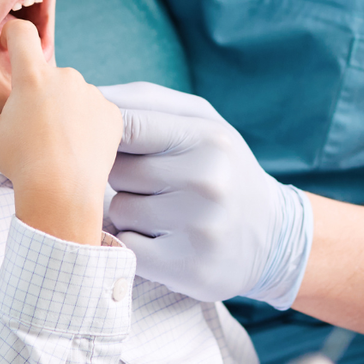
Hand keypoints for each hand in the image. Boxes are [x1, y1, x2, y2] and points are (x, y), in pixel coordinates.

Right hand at [0, 20, 120, 243]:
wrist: (62, 192)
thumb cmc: (21, 162)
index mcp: (32, 76)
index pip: (22, 33)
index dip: (12, 33)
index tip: (7, 42)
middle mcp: (65, 77)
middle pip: (48, 73)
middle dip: (39, 91)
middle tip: (31, 124)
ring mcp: (91, 94)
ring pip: (73, 92)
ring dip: (64, 107)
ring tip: (54, 140)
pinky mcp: (111, 113)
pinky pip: (96, 111)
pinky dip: (87, 124)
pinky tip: (76, 146)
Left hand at [101, 83, 311, 306]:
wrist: (274, 236)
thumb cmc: (222, 167)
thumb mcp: (201, 122)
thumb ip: (146, 101)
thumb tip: (90, 95)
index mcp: (208, 137)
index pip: (128, 125)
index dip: (106, 133)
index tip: (104, 140)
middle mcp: (207, 180)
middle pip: (117, 170)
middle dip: (123, 175)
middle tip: (154, 183)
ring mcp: (199, 227)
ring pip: (119, 210)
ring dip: (129, 212)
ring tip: (163, 212)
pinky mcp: (188, 269)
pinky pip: (127, 247)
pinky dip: (134, 243)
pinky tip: (162, 239)